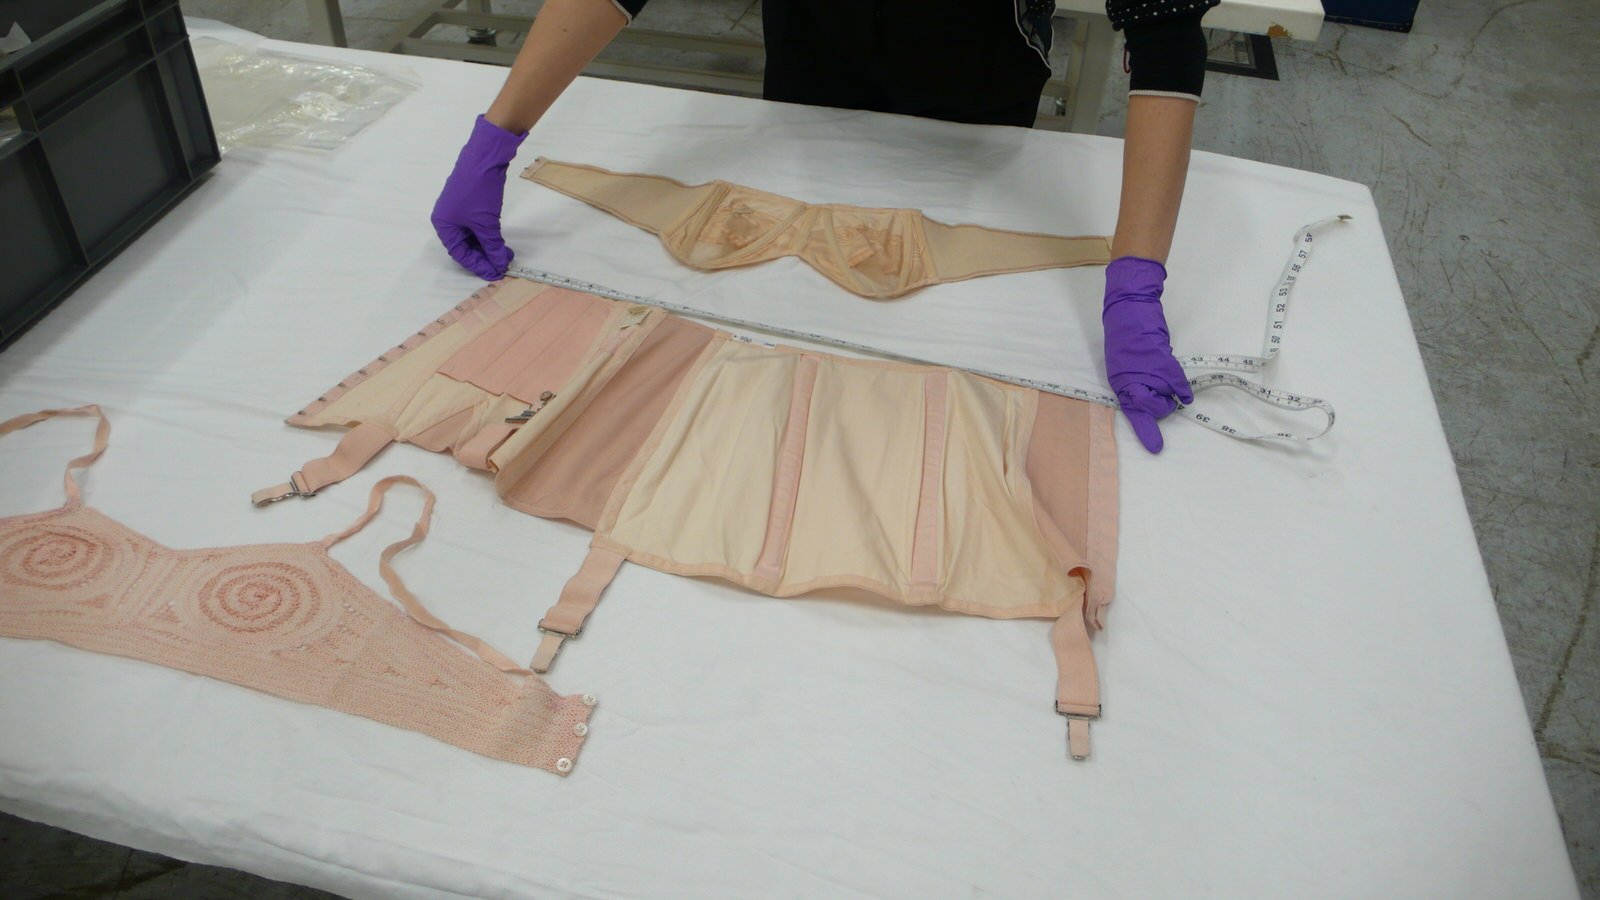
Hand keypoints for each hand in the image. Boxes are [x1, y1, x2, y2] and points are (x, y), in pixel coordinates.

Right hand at [431, 115, 525, 279]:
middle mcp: (448, 219)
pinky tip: (501, 242)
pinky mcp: (470, 203)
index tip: (495, 273)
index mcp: (444, 225)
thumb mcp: (486, 223)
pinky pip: (478, 226)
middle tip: (503, 265)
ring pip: (473, 237)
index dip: (478, 265)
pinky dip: (489, 235)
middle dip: (485, 257)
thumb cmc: (478, 191)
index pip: (460, 254)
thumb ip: (493, 246)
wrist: (485, 158)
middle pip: (466, 246)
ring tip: (505, 255)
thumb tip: (500, 264)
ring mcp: (459, 210)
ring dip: (489, 247)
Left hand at [1102, 256, 1193, 453]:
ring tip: (1164, 373)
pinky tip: (1185, 392)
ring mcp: (1147, 373)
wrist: (1130, 309)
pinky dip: (1183, 389)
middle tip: (1163, 390)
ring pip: (1168, 397)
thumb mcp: (1124, 364)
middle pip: (1156, 409)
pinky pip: (1177, 385)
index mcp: (1121, 383)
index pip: (1134, 412)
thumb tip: (1150, 398)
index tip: (1156, 449)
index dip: (1146, 431)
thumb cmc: (1126, 335)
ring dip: (1170, 391)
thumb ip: (1135, 382)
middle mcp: (1131, 382)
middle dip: (1162, 406)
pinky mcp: (1162, 363)